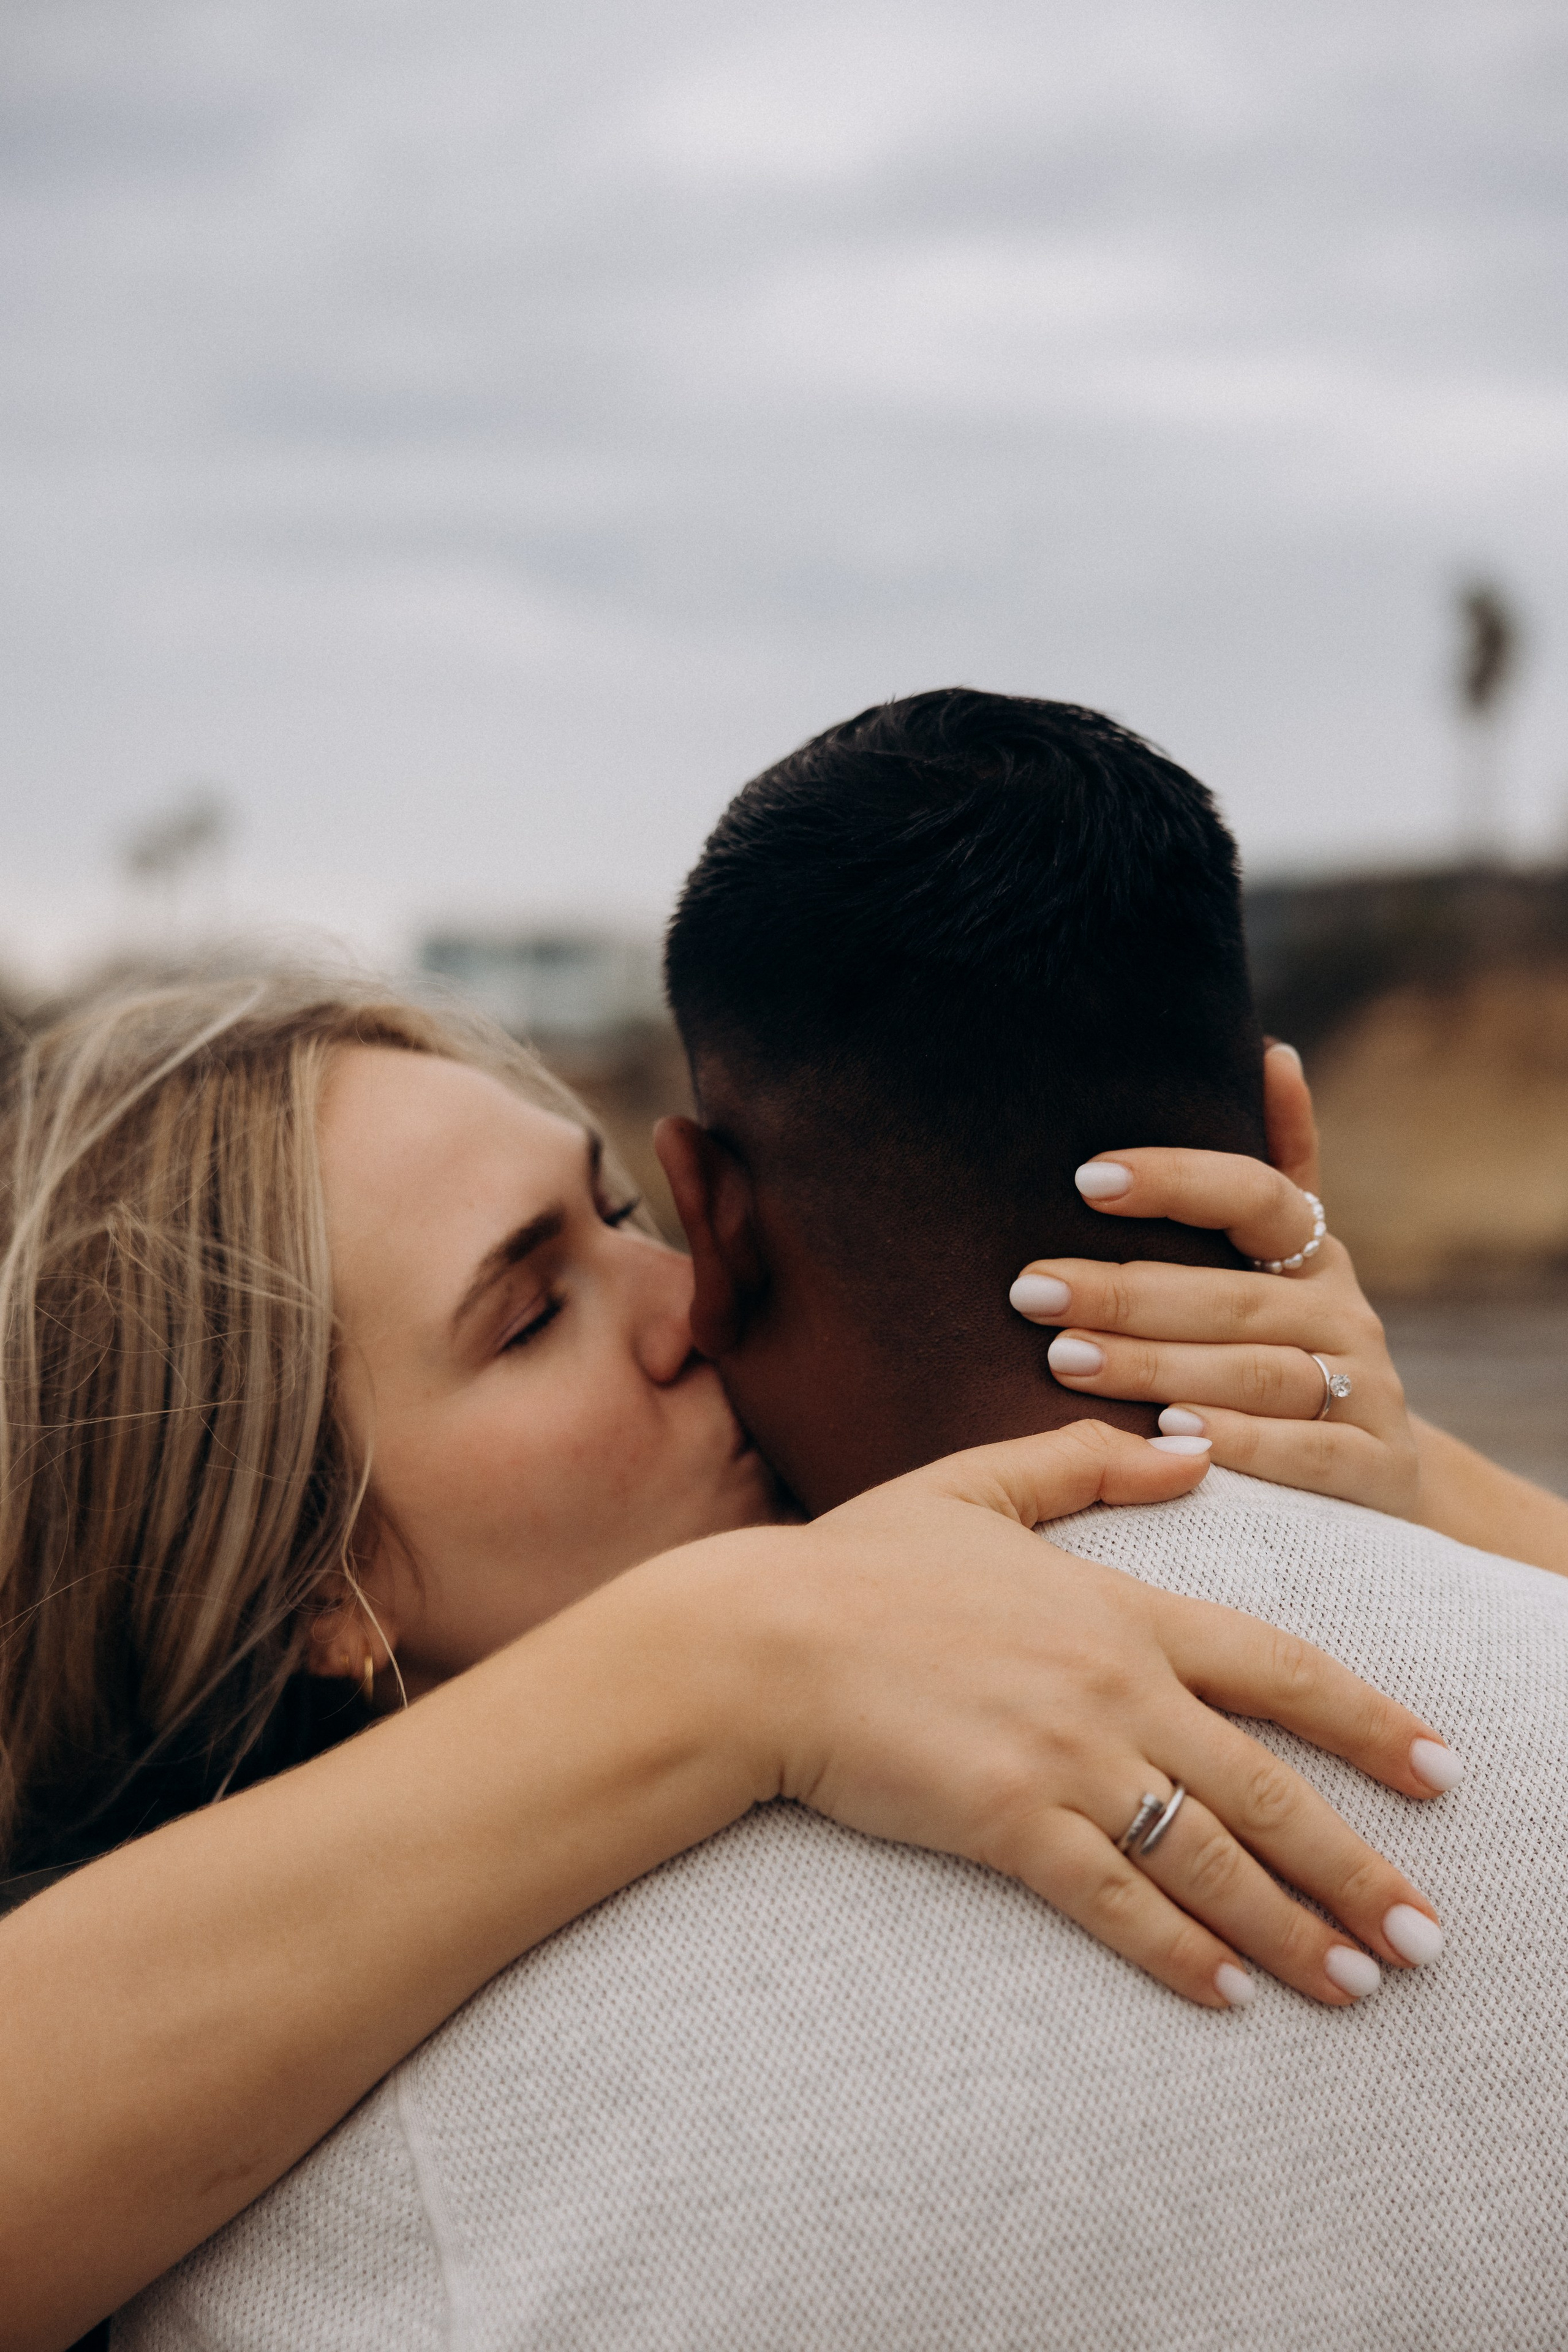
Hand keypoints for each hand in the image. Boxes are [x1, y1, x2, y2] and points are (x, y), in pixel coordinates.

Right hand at [732, 1420, 1452, 2011]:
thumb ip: (1087, 1467)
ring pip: (1211, 1857)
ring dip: (1293, 1928)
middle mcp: (1115, 1687)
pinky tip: (1229, 1998)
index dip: (1369, 1721)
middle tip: (1427, 1930)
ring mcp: (1066, 1758)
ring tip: (1359, 1982)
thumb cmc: (855, 1564)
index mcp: (1118, 1609)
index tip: (1440, 1769)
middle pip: (1268, 1785)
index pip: (1279, 1668)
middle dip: (1358, 1863)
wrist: (758, 1641)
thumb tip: (1190, 1455)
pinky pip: (1118, 1902)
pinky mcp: (1009, 1825)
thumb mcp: (974, 1486)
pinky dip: (1181, 1955)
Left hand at [1009, 1044, 1422, 1518]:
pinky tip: (1171, 1439)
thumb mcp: (1283, 1268)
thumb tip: (1269, 1048)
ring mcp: (1368, 1393)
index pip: (1254, 1196)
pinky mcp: (1376, 1471)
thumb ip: (1277, 1167)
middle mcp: (1345, 1316)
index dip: (1177, 1181)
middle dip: (1125, 1293)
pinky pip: (1304, 1455)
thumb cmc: (1291, 1357)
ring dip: (1157, 1366)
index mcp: (1311, 1256)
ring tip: (1065, 1361)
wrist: (1380, 1483)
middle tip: (1032, 1292)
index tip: (1085, 1179)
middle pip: (1231, 1297)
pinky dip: (1239, 1444)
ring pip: (1256, 1373)